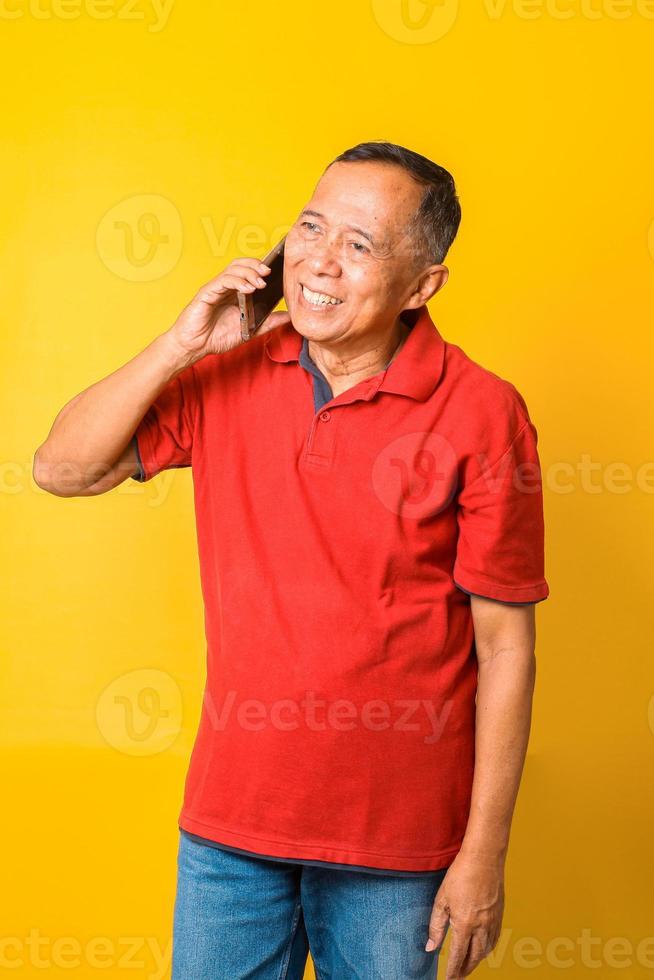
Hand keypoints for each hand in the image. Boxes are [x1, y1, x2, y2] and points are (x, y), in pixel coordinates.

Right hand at [165, 257, 290, 363]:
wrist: (195, 347)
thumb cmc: (217, 337)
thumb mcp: (250, 330)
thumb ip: (268, 322)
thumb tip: (289, 317)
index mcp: (235, 292)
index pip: (249, 271)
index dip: (261, 267)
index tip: (276, 271)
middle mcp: (225, 287)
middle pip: (241, 265)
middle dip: (256, 265)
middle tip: (269, 272)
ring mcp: (215, 288)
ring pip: (232, 269)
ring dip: (249, 273)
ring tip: (260, 282)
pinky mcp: (206, 293)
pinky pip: (222, 281)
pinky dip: (236, 281)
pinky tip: (247, 288)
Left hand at [425, 851, 504, 977]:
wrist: (484, 858)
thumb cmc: (461, 875)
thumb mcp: (442, 900)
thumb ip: (436, 926)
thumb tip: (430, 947)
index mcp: (465, 924)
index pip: (458, 955)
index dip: (453, 970)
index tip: (449, 979)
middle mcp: (482, 927)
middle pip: (475, 957)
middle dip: (466, 970)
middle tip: (458, 977)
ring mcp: (493, 921)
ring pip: (486, 950)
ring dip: (477, 961)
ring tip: (468, 965)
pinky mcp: (499, 914)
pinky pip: (495, 939)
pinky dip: (488, 949)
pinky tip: (483, 948)